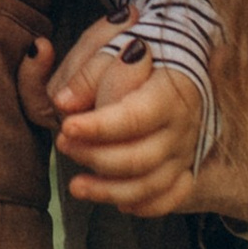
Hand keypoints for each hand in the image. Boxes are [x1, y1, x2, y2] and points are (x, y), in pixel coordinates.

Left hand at [25, 19, 214, 219]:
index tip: (67, 126)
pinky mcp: (183, 165)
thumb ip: (85, 71)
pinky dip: (145, 205)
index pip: (136, 117)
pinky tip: (118, 202)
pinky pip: (169, 197)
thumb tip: (64, 103)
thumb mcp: (108, 43)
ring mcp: (184, 148)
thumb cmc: (135, 46)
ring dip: (111, 191)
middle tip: (63, 144)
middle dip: (97, 157)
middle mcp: (182, 123)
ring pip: (152, 184)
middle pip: (142, 157)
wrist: (175, 54)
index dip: (100, 127)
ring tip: (76, 185)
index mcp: (172, 88)